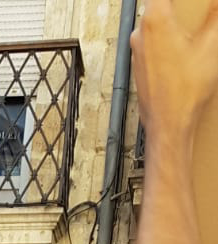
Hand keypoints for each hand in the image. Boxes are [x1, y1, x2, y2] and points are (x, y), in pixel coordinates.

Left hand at [132, 0, 217, 139]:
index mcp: (155, 19)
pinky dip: (166, 43)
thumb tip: (216, 5)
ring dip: (172, 25)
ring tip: (191, 34)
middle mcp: (140, 33)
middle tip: (196, 13)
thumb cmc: (185, 92)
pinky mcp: (139, 68)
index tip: (192, 3)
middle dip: (178, 8)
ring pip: (155, 26)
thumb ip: (215, 17)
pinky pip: (153, 46)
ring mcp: (136, 52)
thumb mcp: (211, 46)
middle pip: (159, 6)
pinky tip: (182, 53)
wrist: (169, 127)